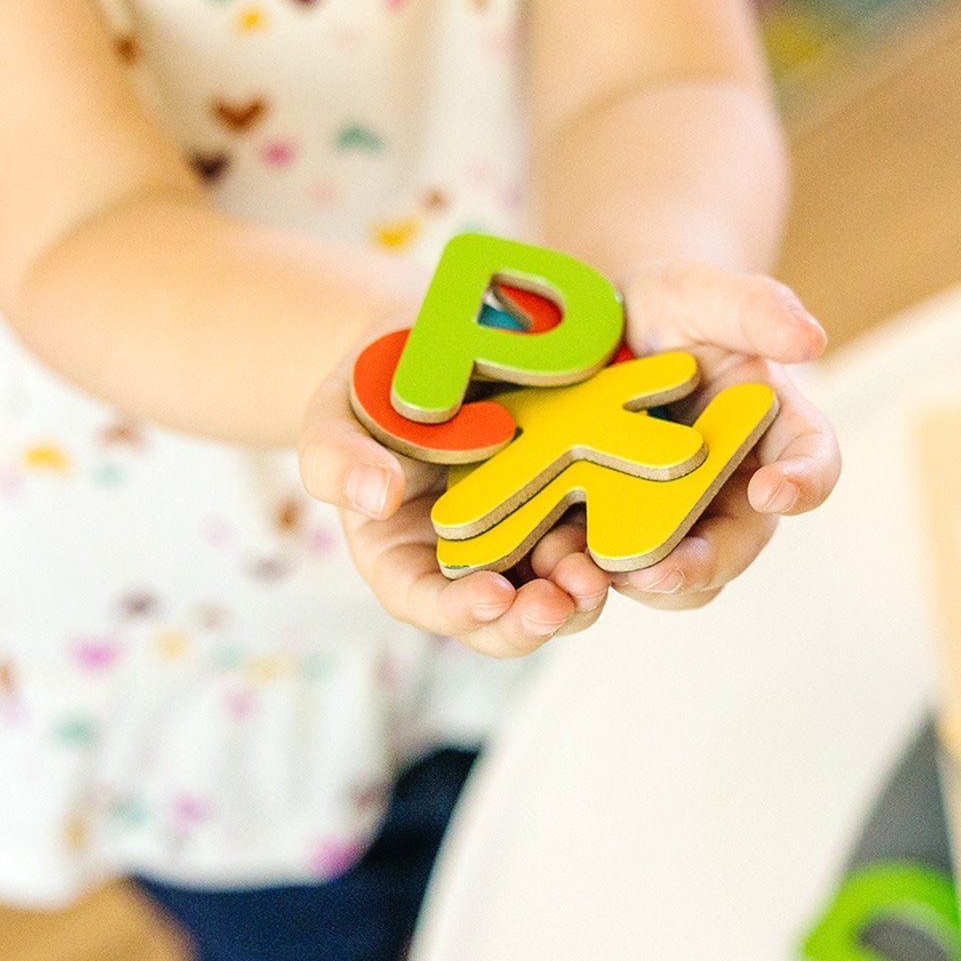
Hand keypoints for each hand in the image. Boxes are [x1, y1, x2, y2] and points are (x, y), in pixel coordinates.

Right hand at [297, 346, 609, 658]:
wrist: (428, 342)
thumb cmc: (367, 388)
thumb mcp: (332, 415)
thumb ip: (337, 460)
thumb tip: (376, 496)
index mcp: (403, 559)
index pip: (428, 604)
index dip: (461, 611)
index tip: (495, 596)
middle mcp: (467, 563)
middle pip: (503, 617)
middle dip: (536, 618)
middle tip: (567, 598)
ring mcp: (523, 534)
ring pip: (558, 586)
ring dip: (583, 587)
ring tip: (602, 566)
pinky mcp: (567, 500)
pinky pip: (595, 529)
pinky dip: (612, 534)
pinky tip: (628, 518)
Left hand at [589, 262, 836, 610]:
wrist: (602, 325)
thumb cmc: (666, 304)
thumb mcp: (702, 293)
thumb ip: (754, 309)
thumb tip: (812, 338)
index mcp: (772, 426)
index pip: (813, 461)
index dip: (804, 482)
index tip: (774, 490)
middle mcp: (733, 484)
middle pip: (734, 544)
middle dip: (698, 565)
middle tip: (656, 574)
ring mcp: (674, 513)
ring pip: (675, 575)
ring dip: (637, 582)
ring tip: (588, 574)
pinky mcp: (616, 525)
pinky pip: (609, 566)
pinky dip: (583, 571)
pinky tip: (545, 562)